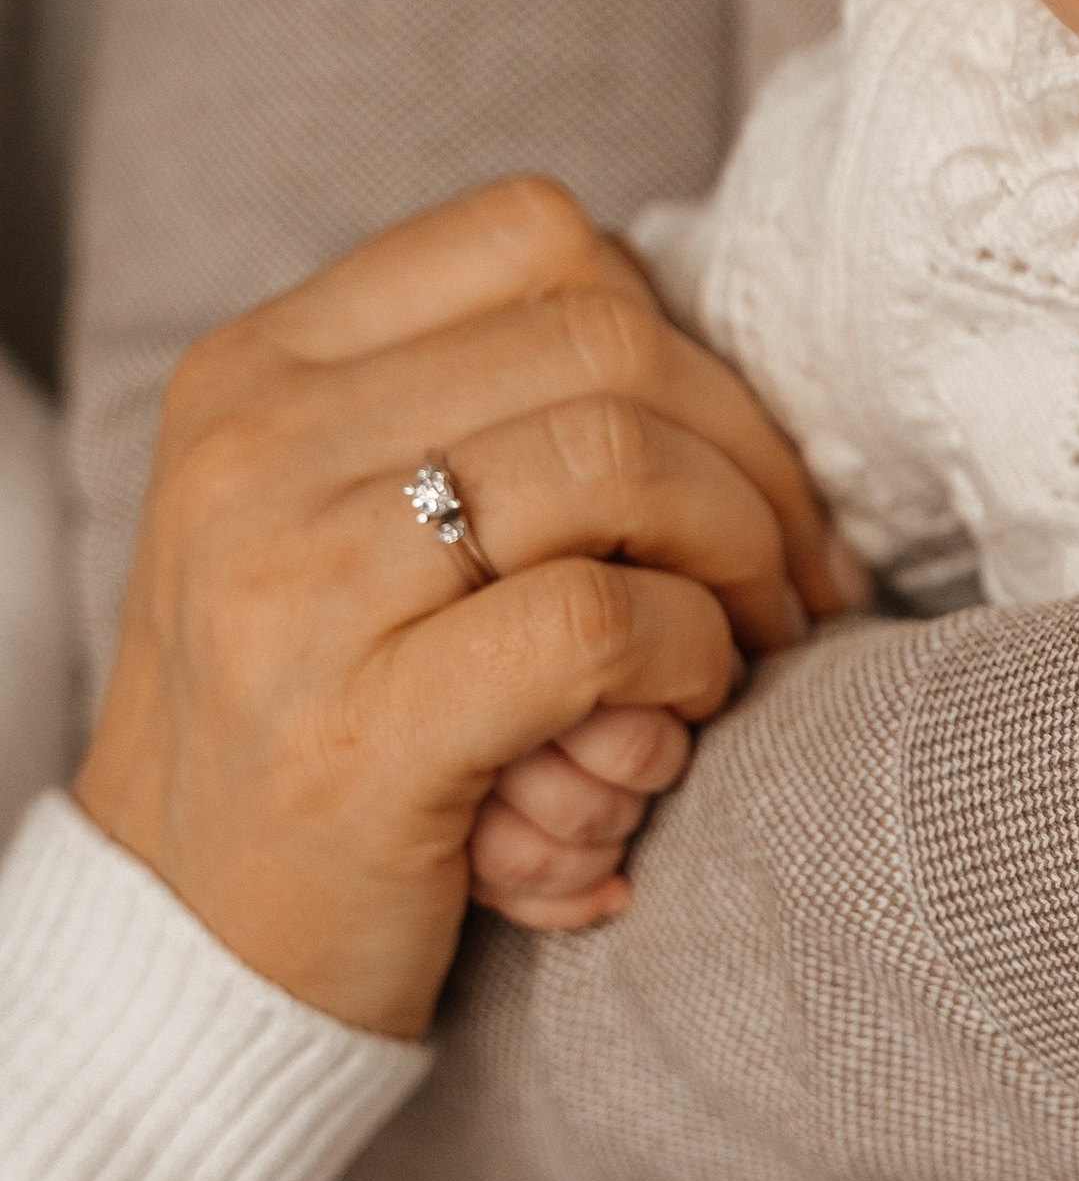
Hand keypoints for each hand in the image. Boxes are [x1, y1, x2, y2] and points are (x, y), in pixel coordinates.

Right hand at [79, 176, 851, 1035]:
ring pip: (618, 462)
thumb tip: (696, 351)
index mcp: (259, 368)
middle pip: (607, 343)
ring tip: (748, 638)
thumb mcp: (332, 520)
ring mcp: (296, 588)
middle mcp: (257, 450)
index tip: (737, 456)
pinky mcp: (359, 734)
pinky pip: (602, 623)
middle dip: (750, 455)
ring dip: (740, 554)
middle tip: (791, 569)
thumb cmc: (312, 722)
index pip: (533, 236)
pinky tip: (684, 708)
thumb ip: (467, 412)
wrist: (185, 944)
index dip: (684, 338)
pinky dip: (694, 655)